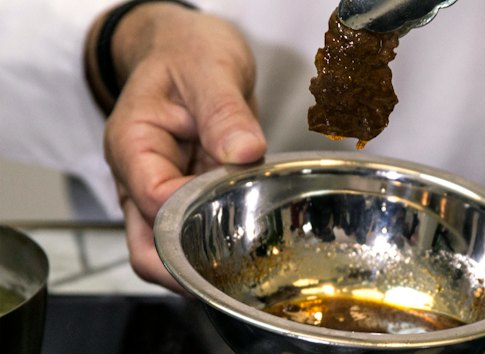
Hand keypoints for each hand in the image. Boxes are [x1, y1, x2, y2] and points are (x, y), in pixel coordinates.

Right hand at [85, 2, 266, 291]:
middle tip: (237, 270)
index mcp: (133, 146)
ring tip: (247, 260)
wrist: (186, 49)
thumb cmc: (187, 52)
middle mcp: (138, 177)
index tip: (239, 210)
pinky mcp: (184, 193)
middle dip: (188, 268)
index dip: (195, 217)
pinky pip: (193, 231)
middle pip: (147, 249)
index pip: (154, 203)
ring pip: (168, 250)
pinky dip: (216, 242)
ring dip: (202, 261)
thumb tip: (244, 153)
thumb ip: (224, 111)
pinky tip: (248, 241)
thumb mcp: (209, 69)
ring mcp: (159, 189)